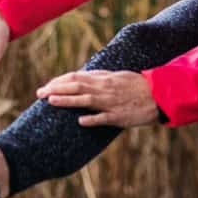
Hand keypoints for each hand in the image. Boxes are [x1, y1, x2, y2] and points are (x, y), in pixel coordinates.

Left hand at [37, 70, 160, 127]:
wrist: (158, 95)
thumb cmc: (136, 85)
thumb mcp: (117, 76)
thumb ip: (99, 77)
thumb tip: (81, 77)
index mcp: (103, 79)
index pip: (76, 77)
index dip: (60, 81)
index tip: (47, 86)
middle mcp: (105, 89)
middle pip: (76, 87)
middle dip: (56, 89)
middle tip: (39, 93)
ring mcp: (112, 103)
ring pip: (86, 100)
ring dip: (67, 101)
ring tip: (51, 101)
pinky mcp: (120, 116)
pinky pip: (104, 118)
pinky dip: (92, 119)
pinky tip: (80, 121)